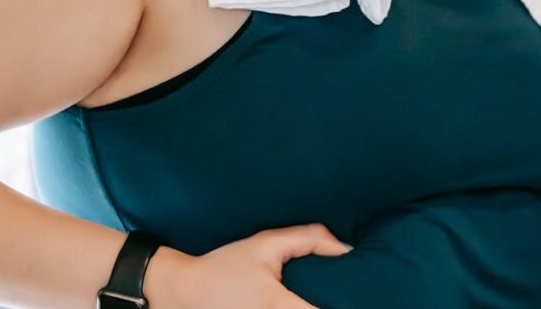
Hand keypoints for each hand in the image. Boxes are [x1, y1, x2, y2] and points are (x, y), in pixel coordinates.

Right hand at [152, 223, 352, 308]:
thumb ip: (309, 239)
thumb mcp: (265, 244)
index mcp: (277, 306)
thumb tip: (347, 249)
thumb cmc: (224, 266)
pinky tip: (302, 303)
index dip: (346, 305)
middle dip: (330, 305)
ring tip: (322, 299)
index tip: (359, 297)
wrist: (181, 291)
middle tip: (346, 296)